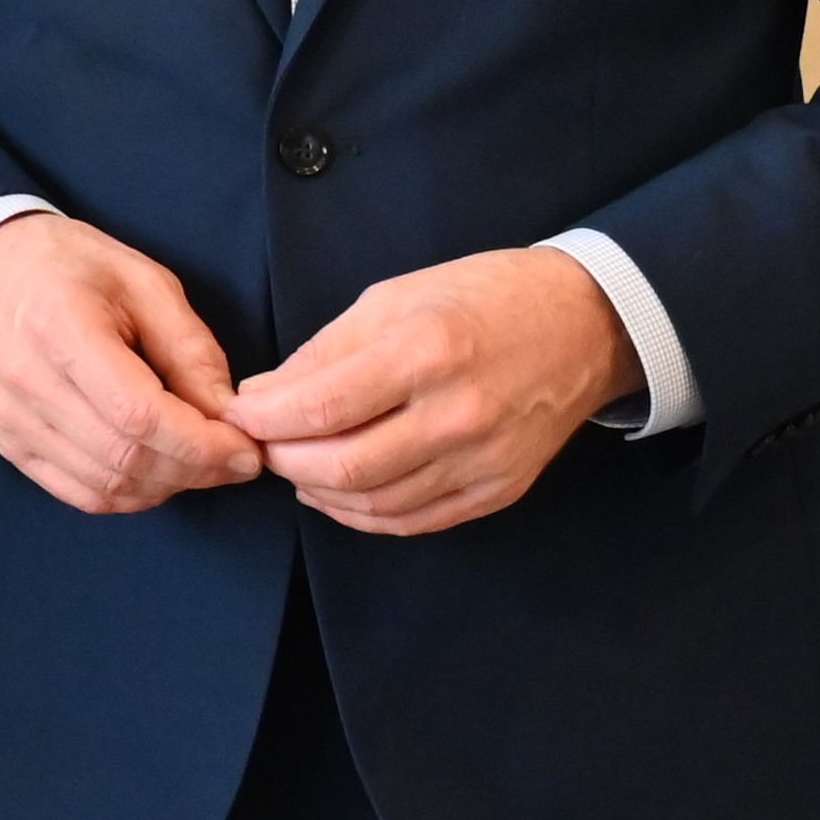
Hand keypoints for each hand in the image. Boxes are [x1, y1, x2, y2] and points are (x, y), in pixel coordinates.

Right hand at [0, 211, 268, 515]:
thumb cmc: (70, 267)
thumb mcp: (145, 282)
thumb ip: (190, 350)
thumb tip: (228, 416)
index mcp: (60, 326)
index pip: (138, 415)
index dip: (201, 445)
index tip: (246, 449)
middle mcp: (26, 381)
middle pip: (124, 458)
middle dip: (196, 470)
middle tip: (235, 459)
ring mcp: (12, 418)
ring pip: (106, 486)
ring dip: (167, 485)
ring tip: (198, 461)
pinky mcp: (9, 442)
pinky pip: (80, 494)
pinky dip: (129, 495)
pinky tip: (155, 471)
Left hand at [225, 249, 640, 537]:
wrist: (583, 326)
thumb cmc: (481, 298)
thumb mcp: (392, 299)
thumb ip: (324, 352)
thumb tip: (262, 393)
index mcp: (426, 353)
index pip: (323, 407)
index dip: (265, 418)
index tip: (236, 411)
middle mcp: (457, 416)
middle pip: (344, 468)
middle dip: (284, 460)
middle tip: (259, 442)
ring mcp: (483, 462)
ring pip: (376, 505)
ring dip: (317, 492)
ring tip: (293, 465)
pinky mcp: (498, 491)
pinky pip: (416, 521)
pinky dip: (364, 515)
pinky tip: (337, 492)